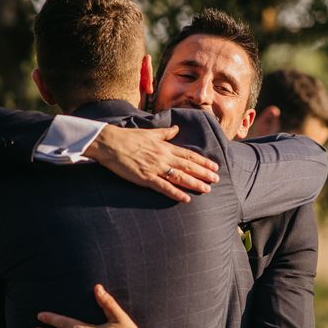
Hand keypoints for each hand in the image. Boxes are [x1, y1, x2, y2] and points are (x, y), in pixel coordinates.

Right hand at [84, 124, 218, 202]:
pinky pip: (164, 187)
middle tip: (216, 179)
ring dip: (195, 183)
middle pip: (188, 166)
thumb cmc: (129, 138)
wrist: (110, 143)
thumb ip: (165, 133)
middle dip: (204, 173)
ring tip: (207, 189)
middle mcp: (164, 157)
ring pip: (180, 177)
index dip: (203, 161)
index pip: (189, 155)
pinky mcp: (146, 178)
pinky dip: (176, 193)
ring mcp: (155, 168)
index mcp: (165, 147)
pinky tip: (186, 199)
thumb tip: (176, 128)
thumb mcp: (150, 132)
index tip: (215, 166)